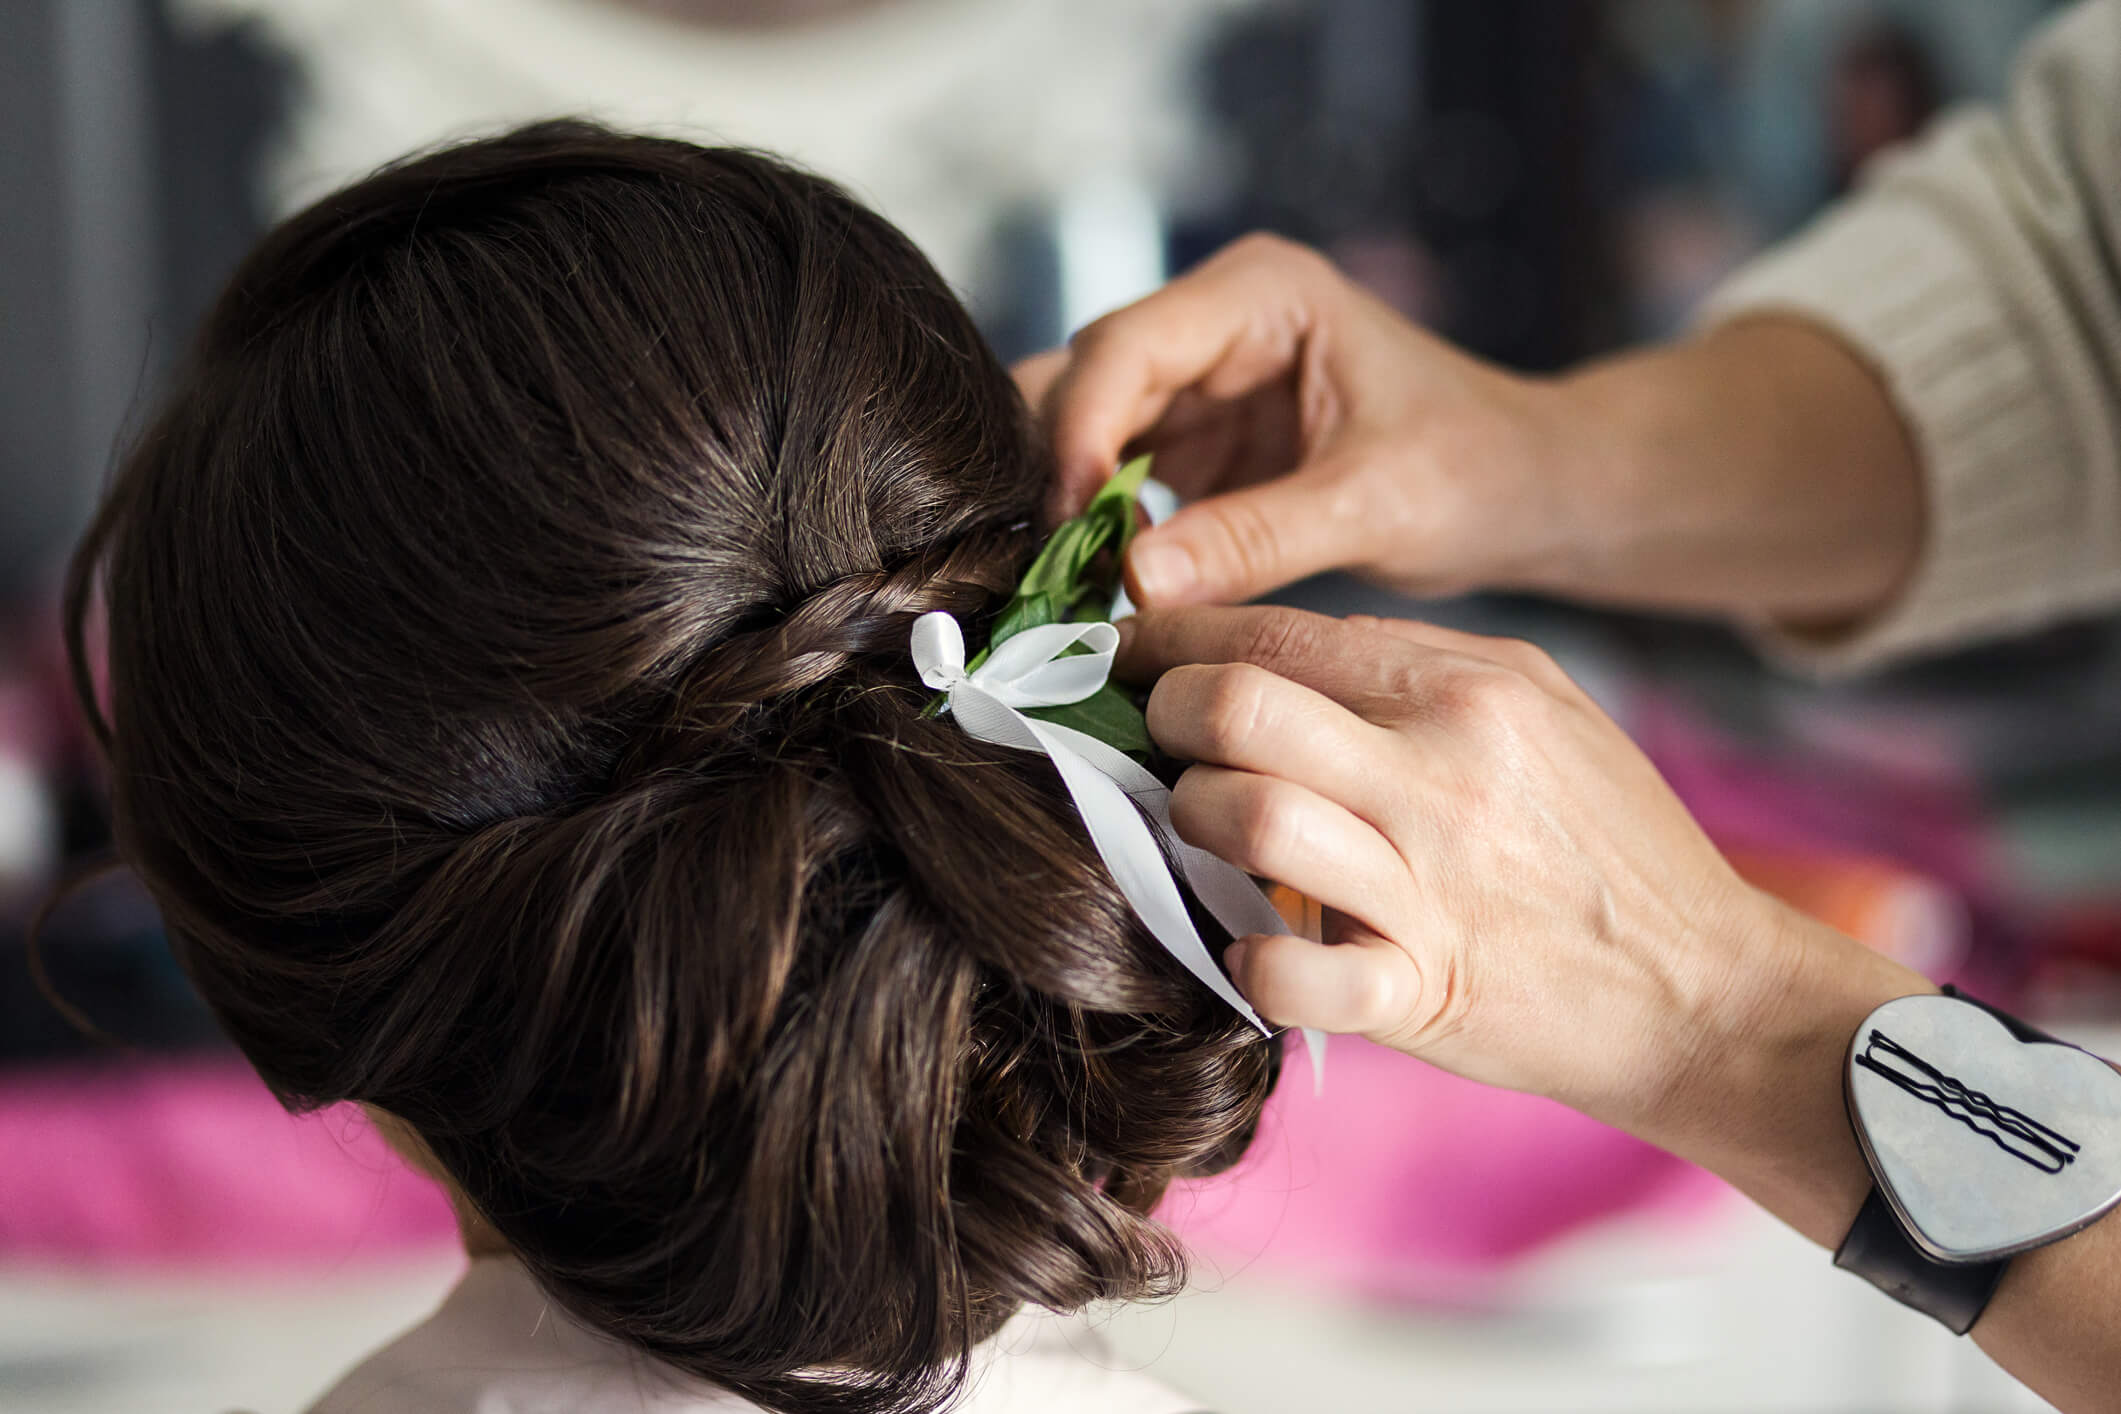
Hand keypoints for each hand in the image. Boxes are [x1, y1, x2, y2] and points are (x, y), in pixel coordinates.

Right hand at [1018, 234, 1576, 607]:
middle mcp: (1214, 324)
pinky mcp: (1193, 445)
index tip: (1070, 522)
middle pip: (1083, 380)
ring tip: (1064, 586)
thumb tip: (1133, 582)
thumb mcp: (1372, 505)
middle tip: (1042, 564)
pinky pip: (1111, 482)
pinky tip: (1094, 589)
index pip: (1128, 346)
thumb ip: (1254, 539)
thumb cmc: (1475, 470)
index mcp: (1262, 294)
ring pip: (1080, 432)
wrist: (1523, 492)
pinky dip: (1095, 533)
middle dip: (1054, 468)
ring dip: (1066, 506)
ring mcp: (1197, 384)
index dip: (1080, 431)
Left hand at [1117, 603, 1928, 1140]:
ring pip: (1248, 816)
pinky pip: (1288, 970)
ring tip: (1205, 832)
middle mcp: (1441, 774)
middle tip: (1155, 739)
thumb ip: (1415, 668)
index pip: (1277, 633)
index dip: (1175, 638)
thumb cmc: (1606, 842)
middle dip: (1164, 716)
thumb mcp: (1540, 709)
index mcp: (1466, 689)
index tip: (1134, 655)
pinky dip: (1244, 958)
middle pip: (1236, 705)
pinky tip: (1247, 944)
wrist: (1704, 988)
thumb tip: (1278, 646)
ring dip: (1193, 822)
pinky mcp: (1423, 990)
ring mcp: (1430, 886)